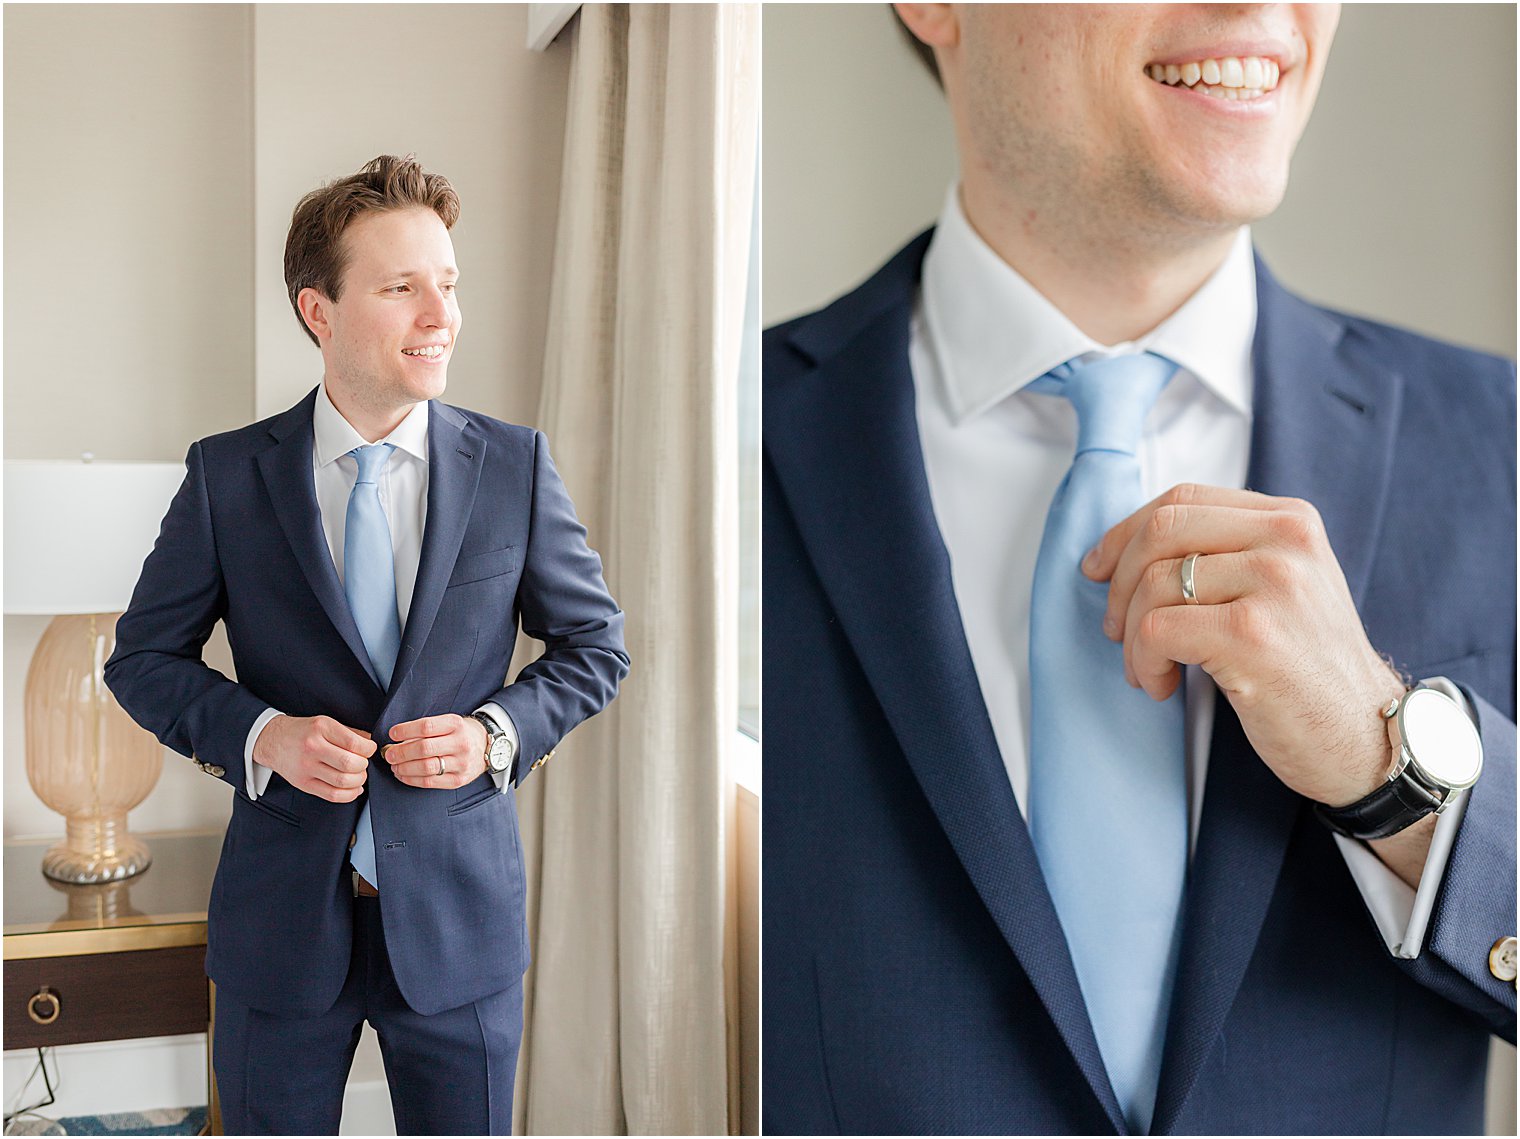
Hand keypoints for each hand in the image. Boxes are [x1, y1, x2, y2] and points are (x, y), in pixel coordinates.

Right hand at [252, 715, 374, 802]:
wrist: (272, 740)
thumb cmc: (302, 732)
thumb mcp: (325, 723)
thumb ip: (350, 733)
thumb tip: (371, 744)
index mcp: (322, 728)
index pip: (354, 743)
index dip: (369, 749)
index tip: (370, 750)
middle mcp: (313, 748)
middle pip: (350, 764)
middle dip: (364, 766)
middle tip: (363, 763)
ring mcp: (306, 768)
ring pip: (343, 781)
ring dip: (359, 781)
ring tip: (358, 775)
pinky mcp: (303, 784)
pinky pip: (332, 795)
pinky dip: (349, 794)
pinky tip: (353, 789)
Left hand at [384, 714, 488, 788]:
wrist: (486, 748)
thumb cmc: (461, 733)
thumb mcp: (448, 723)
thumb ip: (426, 729)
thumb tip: (397, 740)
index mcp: (456, 725)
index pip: (426, 727)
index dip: (405, 731)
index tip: (392, 734)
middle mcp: (461, 744)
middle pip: (424, 749)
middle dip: (401, 752)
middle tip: (389, 753)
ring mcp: (461, 764)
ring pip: (425, 767)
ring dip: (404, 767)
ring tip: (395, 765)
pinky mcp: (458, 780)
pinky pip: (429, 782)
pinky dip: (411, 779)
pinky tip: (403, 775)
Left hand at [1081, 483, 1405, 810]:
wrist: (1367, 739)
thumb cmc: (1308, 670)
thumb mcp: (1281, 589)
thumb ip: (1225, 555)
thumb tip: (1126, 549)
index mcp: (1290, 520)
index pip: (1182, 500)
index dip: (1125, 533)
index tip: (1099, 570)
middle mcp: (1287, 541)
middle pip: (1161, 530)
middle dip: (1120, 582)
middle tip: (1116, 629)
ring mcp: (1274, 584)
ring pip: (1153, 584)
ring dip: (1131, 636)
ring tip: (1149, 670)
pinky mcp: (1252, 634)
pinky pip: (1156, 630)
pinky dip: (1143, 662)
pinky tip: (1162, 685)